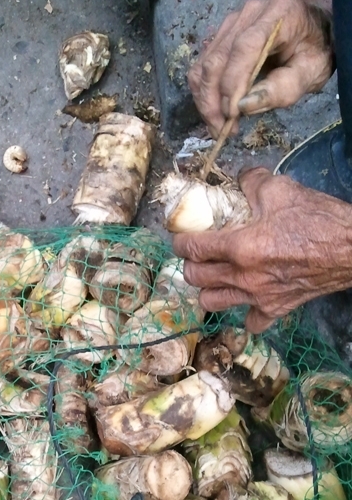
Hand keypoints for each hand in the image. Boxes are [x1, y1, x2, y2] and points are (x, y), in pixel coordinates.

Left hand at [173, 168, 351, 332]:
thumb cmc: (319, 219)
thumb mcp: (282, 189)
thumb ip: (253, 182)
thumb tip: (240, 178)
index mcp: (240, 246)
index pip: (192, 248)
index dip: (180, 242)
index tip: (180, 238)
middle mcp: (243, 276)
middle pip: (195, 277)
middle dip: (190, 264)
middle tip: (198, 254)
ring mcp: (258, 296)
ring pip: (212, 302)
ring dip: (208, 288)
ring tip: (215, 277)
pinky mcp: (276, 309)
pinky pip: (250, 322)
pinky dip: (245, 313)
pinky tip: (247, 300)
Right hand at [188, 0, 333, 137]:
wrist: (312, 26)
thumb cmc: (315, 49)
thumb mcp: (312, 71)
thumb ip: (283, 88)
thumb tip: (243, 106)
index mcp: (278, 14)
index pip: (244, 48)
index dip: (233, 83)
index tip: (232, 115)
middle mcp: (249, 14)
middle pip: (216, 60)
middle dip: (213, 100)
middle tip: (221, 130)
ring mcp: (230, 23)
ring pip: (203, 66)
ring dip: (205, 101)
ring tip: (218, 126)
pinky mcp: (220, 36)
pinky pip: (201, 67)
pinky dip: (203, 93)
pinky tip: (216, 111)